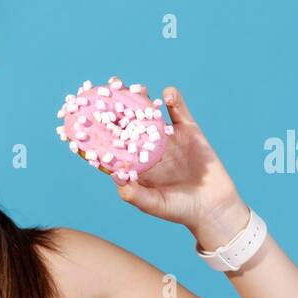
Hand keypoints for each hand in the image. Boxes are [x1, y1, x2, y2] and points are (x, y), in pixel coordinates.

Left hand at [112, 84, 249, 249]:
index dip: (98, 130)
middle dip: (118, 106)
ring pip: (151, 112)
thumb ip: (134, 193)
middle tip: (107, 89)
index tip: (85, 116)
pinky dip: (173, 99)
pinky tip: (166, 96)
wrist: (213, 207)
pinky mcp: (189, 131)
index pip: (112, 143)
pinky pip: (179, 111)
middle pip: (128, 122)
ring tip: (136, 87)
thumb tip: (114, 176)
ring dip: (142, 98)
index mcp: (134, 163)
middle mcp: (147, 147)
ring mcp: (167, 137)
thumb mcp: (153, 204)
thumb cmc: (179, 210)